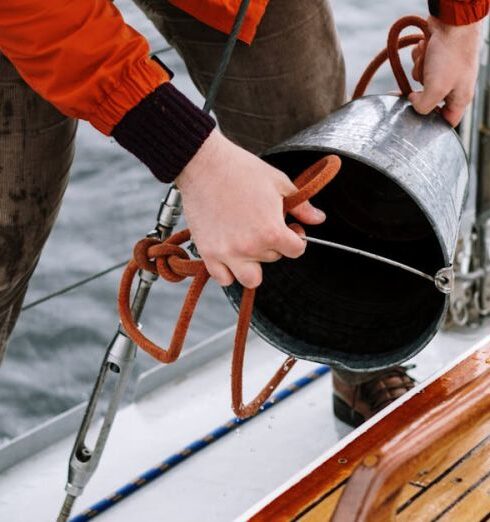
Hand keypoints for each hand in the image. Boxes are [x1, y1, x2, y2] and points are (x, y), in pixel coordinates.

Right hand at [175, 129, 325, 287]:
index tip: (289, 228)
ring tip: (248, 246)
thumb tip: (318, 218)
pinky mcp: (208, 253)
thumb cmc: (240, 170)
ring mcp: (227, 253)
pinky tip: (230, 253)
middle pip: (274, 259)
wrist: (204, 164)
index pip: (297, 250)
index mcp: (271, 231)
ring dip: (253, 266)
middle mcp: (250, 247)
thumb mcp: (279, 183)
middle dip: (272, 244)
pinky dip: (228, 271)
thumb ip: (301, 206)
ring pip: (251, 279)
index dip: (297, 238)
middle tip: (262, 225)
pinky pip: (223, 278)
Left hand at [409, 16, 481, 125]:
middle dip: (422, 90)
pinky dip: (419, 58)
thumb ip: (423, 106)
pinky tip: (425, 48)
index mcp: (460, 99)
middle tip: (425, 78)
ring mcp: (444, 73)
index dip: (432, 125)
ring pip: (422, 83)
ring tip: (428, 58)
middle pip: (429, 102)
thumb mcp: (436, 89)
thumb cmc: (450, 56)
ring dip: (419, 69)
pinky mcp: (435, 60)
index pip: (447, 122)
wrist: (451, 22)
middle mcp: (454, 88)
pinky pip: (420, 66)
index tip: (418, 122)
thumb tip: (413, 103)